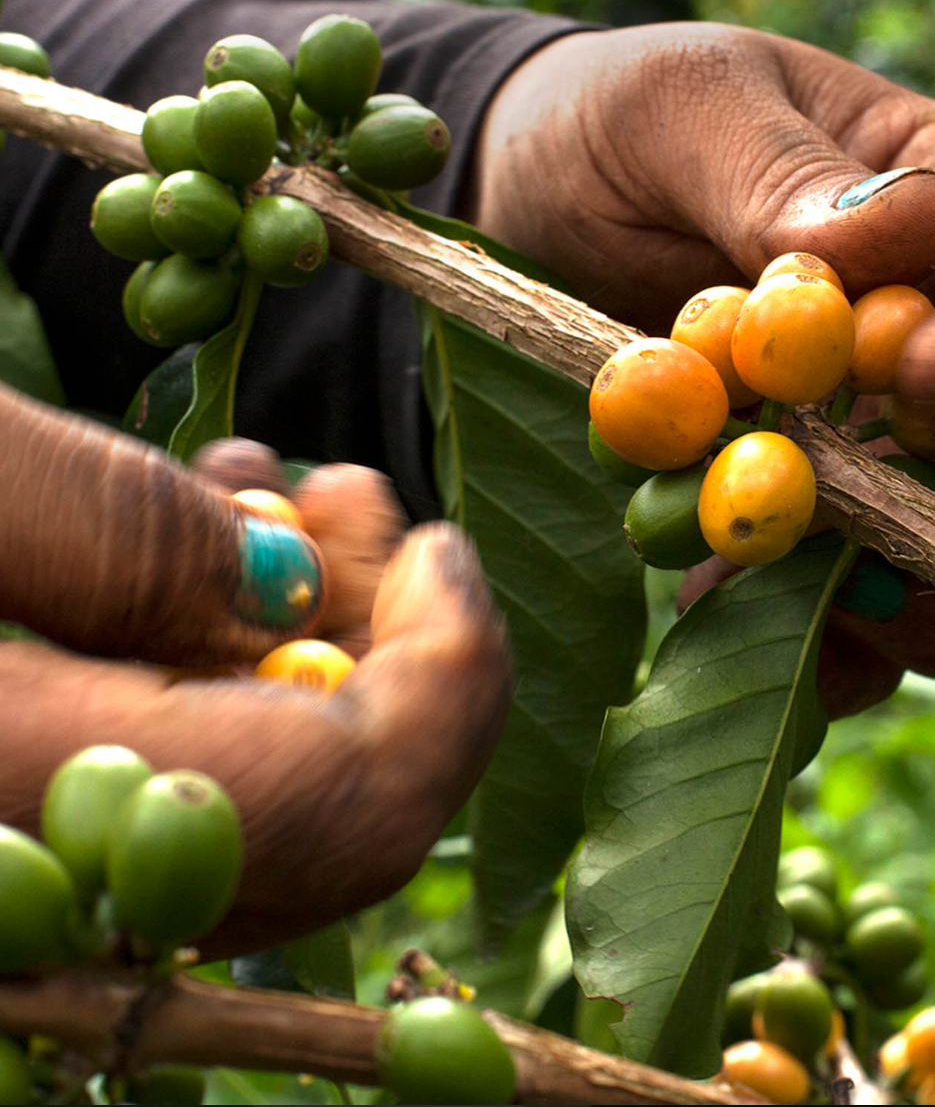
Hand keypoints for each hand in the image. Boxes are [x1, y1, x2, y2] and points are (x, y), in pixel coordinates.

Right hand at [0, 386, 511, 954]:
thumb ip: (122, 537)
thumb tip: (295, 577)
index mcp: (36, 809)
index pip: (349, 810)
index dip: (448, 679)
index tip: (443, 550)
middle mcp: (63, 882)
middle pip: (333, 819)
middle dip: (387, 644)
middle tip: (350, 500)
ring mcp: (64, 865)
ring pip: (271, 797)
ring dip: (314, 638)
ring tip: (280, 499)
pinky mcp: (49, 824)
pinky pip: (192, 779)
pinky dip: (234, 666)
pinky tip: (206, 553)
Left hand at [475, 24, 934, 700]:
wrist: (538, 200)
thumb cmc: (625, 124)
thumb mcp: (685, 110)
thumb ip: (783, 171)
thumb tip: (903, 229)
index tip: (931, 377)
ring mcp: (904, 447)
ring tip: (845, 594)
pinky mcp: (833, 524)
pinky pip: (873, 607)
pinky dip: (828, 638)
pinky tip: (730, 610)